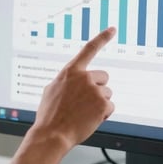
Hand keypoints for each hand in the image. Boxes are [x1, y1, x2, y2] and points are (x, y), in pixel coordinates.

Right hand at [32, 27, 115, 149]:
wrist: (52, 133)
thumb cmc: (49, 115)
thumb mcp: (52, 90)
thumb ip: (66, 81)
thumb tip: (72, 81)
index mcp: (70, 71)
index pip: (89, 49)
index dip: (102, 38)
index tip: (113, 29)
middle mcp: (84, 77)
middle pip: (104, 77)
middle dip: (98, 88)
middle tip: (85, 102)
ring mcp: (94, 91)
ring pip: (107, 93)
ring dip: (99, 103)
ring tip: (83, 113)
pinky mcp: (102, 105)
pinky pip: (110, 107)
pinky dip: (103, 115)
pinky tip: (89, 120)